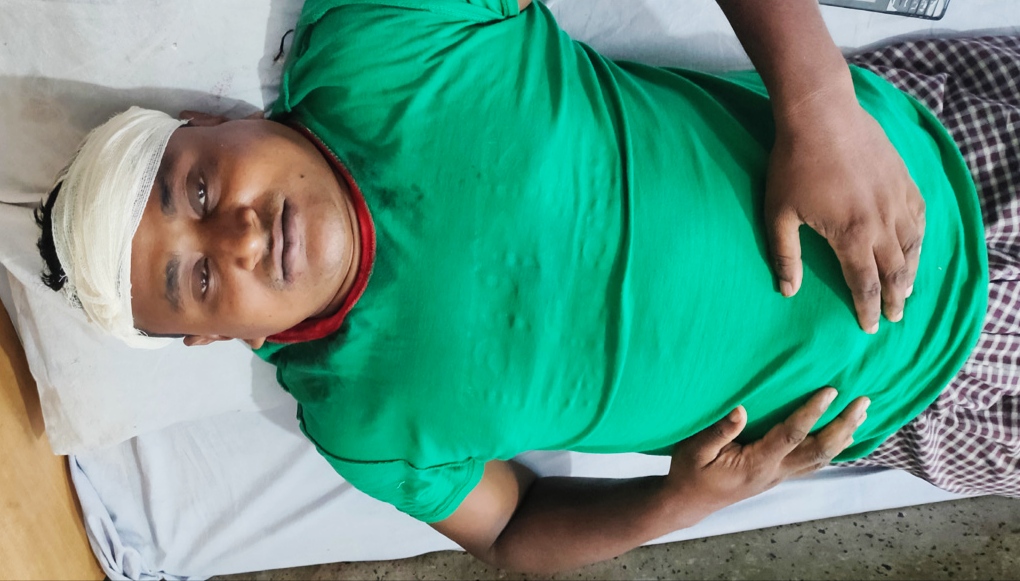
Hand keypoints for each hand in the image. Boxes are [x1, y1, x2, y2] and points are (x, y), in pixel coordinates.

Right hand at [663, 388, 868, 520]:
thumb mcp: (695, 450)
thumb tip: (741, 409)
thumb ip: (718, 431)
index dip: (812, 413)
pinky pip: (812, 461)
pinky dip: (832, 447)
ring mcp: (779, 476)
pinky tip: (842, 434)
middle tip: (863, 402)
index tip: (830, 391)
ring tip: (862, 413)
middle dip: (842, 425)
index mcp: (756, 463)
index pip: (791, 435)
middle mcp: (774, 472)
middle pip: (819, 451)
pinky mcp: (778, 475)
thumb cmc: (689, 472)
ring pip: (821, 458)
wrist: (689, 502)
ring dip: (843, 435)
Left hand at [765, 93, 925, 332]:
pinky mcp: (902, 179)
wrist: (820, 115)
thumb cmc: (793, 165)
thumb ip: (786, 255)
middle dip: (895, 297)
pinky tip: (917, 244)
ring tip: (907, 290)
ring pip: (912, 245)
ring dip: (911, 271)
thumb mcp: (778, 214)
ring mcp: (896, 199)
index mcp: (850, 235)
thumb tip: (787, 291)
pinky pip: (919, 216)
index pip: (864, 283)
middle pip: (894, 270)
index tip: (870, 327)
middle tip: (895, 316)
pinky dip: (920, 237)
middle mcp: (881, 222)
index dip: (867, 308)